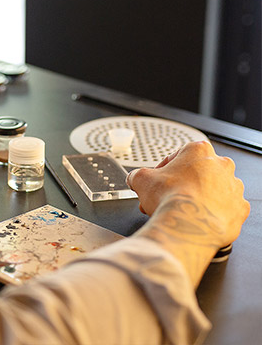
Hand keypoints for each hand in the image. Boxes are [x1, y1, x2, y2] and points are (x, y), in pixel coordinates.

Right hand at [127, 141, 249, 285]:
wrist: (187, 225)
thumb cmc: (170, 198)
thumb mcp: (141, 180)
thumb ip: (138, 175)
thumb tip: (134, 178)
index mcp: (200, 150)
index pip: (178, 155)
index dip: (163, 170)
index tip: (157, 181)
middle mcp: (222, 165)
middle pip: (196, 173)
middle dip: (180, 185)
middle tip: (165, 197)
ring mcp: (234, 187)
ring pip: (212, 190)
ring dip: (196, 198)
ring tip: (179, 211)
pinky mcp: (240, 208)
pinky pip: (225, 209)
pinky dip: (211, 213)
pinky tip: (196, 218)